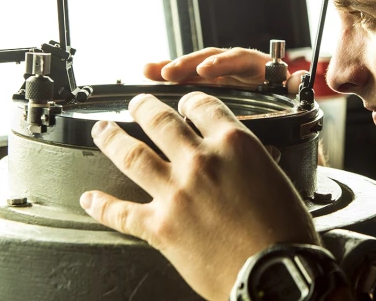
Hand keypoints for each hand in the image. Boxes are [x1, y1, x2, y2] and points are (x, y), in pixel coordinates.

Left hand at [80, 92, 319, 300]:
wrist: (275, 274)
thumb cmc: (285, 233)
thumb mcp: (276, 179)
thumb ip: (250, 162)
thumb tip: (239, 162)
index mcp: (234, 145)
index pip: (202, 107)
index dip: (189, 101)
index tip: (183, 103)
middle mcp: (200, 162)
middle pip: (160, 121)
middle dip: (143, 107)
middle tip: (135, 103)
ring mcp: (175, 193)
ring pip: (132, 154)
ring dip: (111, 139)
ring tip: (102, 131)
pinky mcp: (159, 227)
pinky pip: (121, 212)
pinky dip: (101, 205)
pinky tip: (90, 199)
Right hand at [144, 47, 305, 92]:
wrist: (278, 121)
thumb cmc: (283, 105)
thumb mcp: (290, 96)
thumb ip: (292, 87)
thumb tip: (300, 78)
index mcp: (258, 67)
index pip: (240, 59)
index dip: (223, 64)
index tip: (205, 71)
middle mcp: (236, 67)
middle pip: (211, 59)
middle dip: (190, 64)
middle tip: (170, 73)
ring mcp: (219, 76)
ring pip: (194, 68)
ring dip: (172, 68)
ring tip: (151, 70)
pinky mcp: (206, 86)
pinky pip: (186, 80)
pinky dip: (167, 77)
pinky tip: (147, 74)